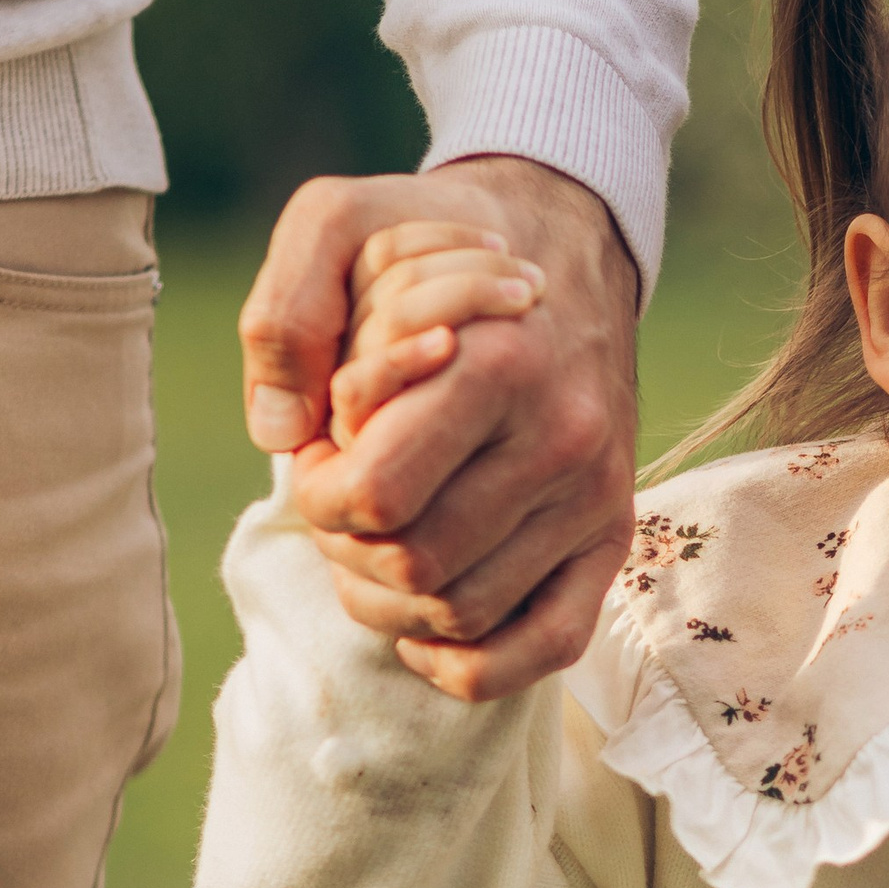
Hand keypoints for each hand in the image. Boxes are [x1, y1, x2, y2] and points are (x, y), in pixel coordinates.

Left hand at [239, 158, 639, 700]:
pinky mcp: (610, 537)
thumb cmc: (435, 246)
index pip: (376, 495)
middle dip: (345, 545)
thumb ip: (286, 311)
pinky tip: (422, 631)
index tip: (319, 453)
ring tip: (372, 540)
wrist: (563, 248)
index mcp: (500, 365)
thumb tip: (277, 432)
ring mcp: (594, 498)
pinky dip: (469, 663)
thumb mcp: (341, 225)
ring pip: (462, 613)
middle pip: (414, 564)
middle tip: (340, 498)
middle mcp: (563, 440)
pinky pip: (547, 647)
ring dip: (388, 600)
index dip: (317, 492)